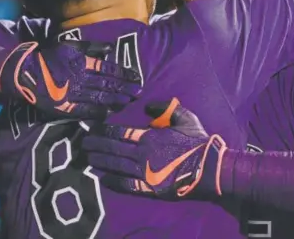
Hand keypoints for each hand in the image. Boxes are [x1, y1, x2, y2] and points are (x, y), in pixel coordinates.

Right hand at [0, 40, 141, 119]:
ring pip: (99, 98)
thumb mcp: (69, 45)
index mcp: (81, 62)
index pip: (108, 68)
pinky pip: (84, 111)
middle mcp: (79, 78)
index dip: (124, 74)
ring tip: (128, 101)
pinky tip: (109, 113)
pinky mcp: (64, 107)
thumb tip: (110, 47)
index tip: (137, 77)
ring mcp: (72, 94)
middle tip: (139, 92)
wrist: (24, 73)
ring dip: (116, 100)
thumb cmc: (49, 57)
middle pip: (107, 84)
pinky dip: (98, 112)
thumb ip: (91, 47)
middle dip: (125, 89)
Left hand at [82, 98, 226, 198]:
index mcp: (149, 136)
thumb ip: (166, 108)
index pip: (120, 132)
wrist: (209, 168)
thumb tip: (148, 105)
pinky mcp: (149, 187)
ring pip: (116, 165)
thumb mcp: (184, 117)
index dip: (105, 130)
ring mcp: (145, 172)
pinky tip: (103, 179)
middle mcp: (143, 153)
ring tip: (88, 159)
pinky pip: (127, 185)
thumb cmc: (197, 141)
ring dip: (101, 161)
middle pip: (113, 148)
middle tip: (83, 144)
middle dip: (96, 145)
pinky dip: (114, 182)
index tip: (93, 128)